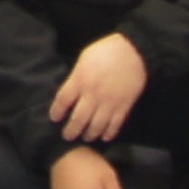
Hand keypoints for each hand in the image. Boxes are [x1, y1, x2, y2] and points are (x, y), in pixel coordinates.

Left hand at [48, 29, 146, 146]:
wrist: (133, 51)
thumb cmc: (105, 51)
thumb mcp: (84, 59)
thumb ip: (76, 77)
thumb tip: (70, 93)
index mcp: (81, 80)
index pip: (63, 101)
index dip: (56, 112)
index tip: (55, 118)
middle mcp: (94, 94)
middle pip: (78, 119)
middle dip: (71, 131)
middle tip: (67, 136)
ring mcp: (109, 101)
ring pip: (97, 126)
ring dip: (89, 135)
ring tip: (85, 137)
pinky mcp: (124, 105)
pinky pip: (115, 124)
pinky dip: (109, 133)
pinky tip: (104, 136)